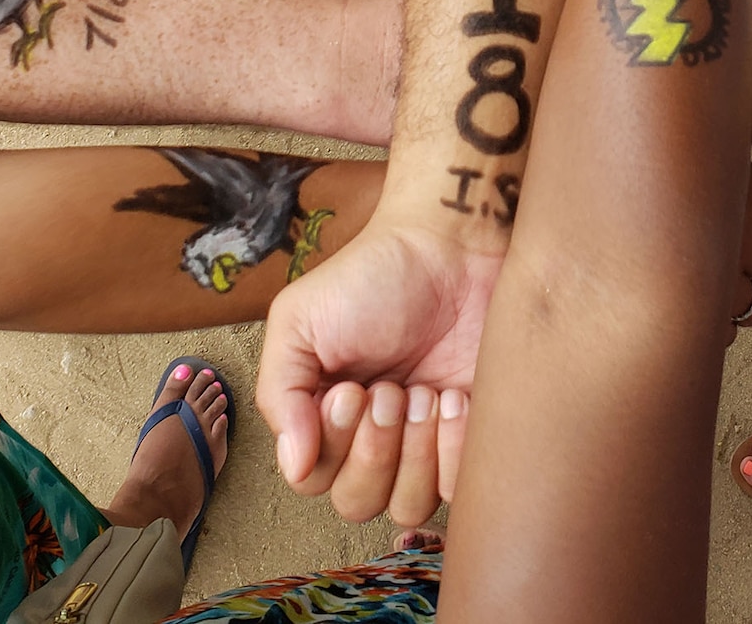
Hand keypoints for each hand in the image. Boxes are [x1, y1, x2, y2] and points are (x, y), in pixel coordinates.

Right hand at [255, 211, 503, 523]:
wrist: (449, 245)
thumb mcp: (299, 321)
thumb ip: (280, 393)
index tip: (349, 391)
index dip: (333, 447)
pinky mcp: (472, 435)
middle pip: (359, 503)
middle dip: (374, 450)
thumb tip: (293, 465)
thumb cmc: (371, 275)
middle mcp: (372, 438)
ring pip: (408, 505)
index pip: (313, 479)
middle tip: (390, 390)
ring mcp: (424, 441)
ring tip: (425, 395)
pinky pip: (459, 487)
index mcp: (323, 417)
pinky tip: (454, 399)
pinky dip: (454, 452)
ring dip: (414, 453)